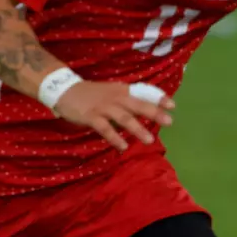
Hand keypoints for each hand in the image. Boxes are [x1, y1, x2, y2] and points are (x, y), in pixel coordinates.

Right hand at [53, 81, 174, 150]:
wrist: (64, 89)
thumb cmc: (91, 94)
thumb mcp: (111, 92)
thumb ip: (127, 100)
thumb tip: (146, 110)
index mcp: (121, 90)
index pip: (143, 92)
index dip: (158, 98)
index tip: (172, 105)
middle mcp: (115, 97)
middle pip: (137, 105)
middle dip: (154, 113)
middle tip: (169, 121)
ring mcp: (103, 107)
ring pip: (123, 118)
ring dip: (137, 129)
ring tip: (150, 140)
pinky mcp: (91, 117)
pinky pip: (105, 128)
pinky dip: (115, 138)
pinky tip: (124, 147)